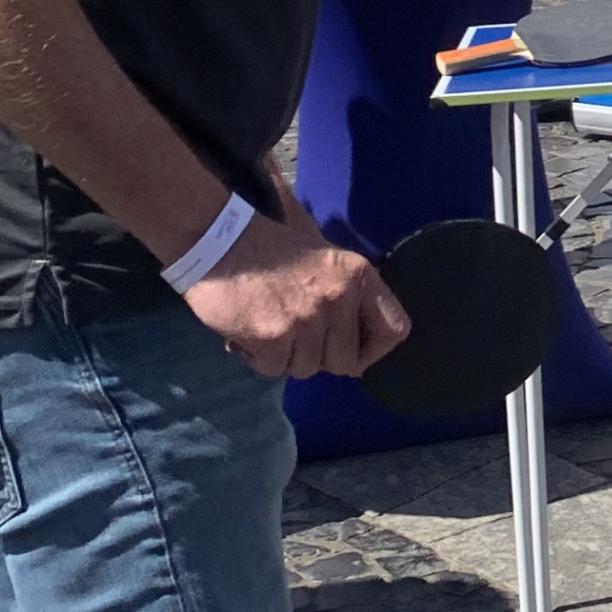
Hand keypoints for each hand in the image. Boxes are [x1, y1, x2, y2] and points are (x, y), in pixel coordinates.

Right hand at [184, 209, 411, 381]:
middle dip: (319, 355)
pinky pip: (274, 370)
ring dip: (286, 357)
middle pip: (346, 360)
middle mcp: (339, 296)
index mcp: (358, 275)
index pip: (395, 329)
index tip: (353, 351)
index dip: (374, 350)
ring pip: (308, 369)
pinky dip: (258, 358)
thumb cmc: (270, 252)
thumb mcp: (325, 261)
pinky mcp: (274, 336)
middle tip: (294, 333)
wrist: (217, 241)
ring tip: (268, 325)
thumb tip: (361, 354)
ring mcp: (307, 317)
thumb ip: (348, 297)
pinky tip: (248, 332)